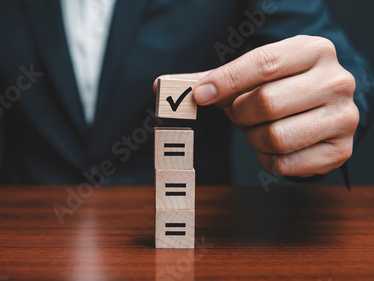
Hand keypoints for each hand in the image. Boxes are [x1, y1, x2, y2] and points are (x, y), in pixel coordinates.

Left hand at [155, 35, 358, 176]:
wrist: (321, 107)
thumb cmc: (277, 86)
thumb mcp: (250, 75)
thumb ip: (208, 79)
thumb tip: (160, 86)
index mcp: (313, 50)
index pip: (263, 63)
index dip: (226, 80)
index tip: (199, 95)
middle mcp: (337, 81)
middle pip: (267, 103)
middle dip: (240, 114)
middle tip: (240, 113)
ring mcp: (344, 117)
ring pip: (276, 137)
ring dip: (254, 138)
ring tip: (259, 128)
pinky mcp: (342, 150)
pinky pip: (287, 164)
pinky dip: (268, 159)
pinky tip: (274, 146)